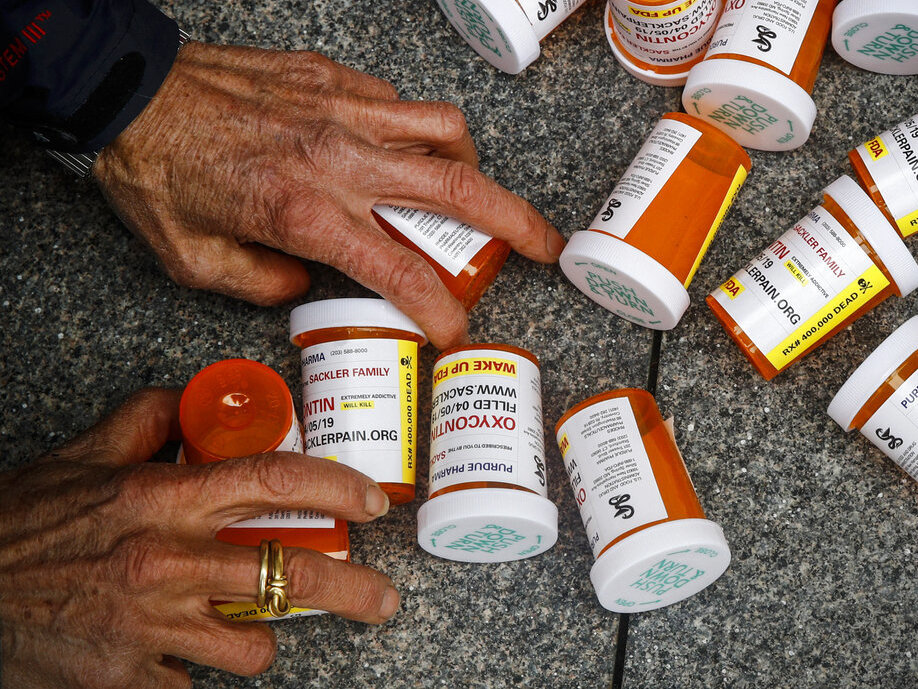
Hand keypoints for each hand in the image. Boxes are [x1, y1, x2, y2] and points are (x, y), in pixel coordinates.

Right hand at [0, 388, 396, 688]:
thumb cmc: (23, 523)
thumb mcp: (84, 455)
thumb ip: (149, 418)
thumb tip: (199, 398)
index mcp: (162, 496)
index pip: (274, 478)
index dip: (337, 487)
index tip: (373, 501)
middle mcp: (166, 559)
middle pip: (290, 575)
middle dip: (354, 590)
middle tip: (384, 599)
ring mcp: (151, 626)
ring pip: (254, 646)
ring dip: (260, 637)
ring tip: (244, 625)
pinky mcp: (131, 679)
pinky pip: (196, 682)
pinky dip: (196, 669)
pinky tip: (176, 652)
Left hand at [93, 43, 564, 349]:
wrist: (124, 94)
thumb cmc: (155, 177)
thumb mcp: (196, 263)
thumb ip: (265, 286)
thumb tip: (309, 285)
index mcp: (305, 213)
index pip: (400, 269)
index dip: (440, 309)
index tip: (456, 332)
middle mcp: (337, 158)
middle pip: (455, 190)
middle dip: (516, 224)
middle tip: (545, 246)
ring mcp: (340, 110)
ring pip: (443, 131)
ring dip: (472, 168)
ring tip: (471, 193)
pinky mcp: (331, 78)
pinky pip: (399, 102)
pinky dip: (417, 131)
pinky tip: (402, 151)